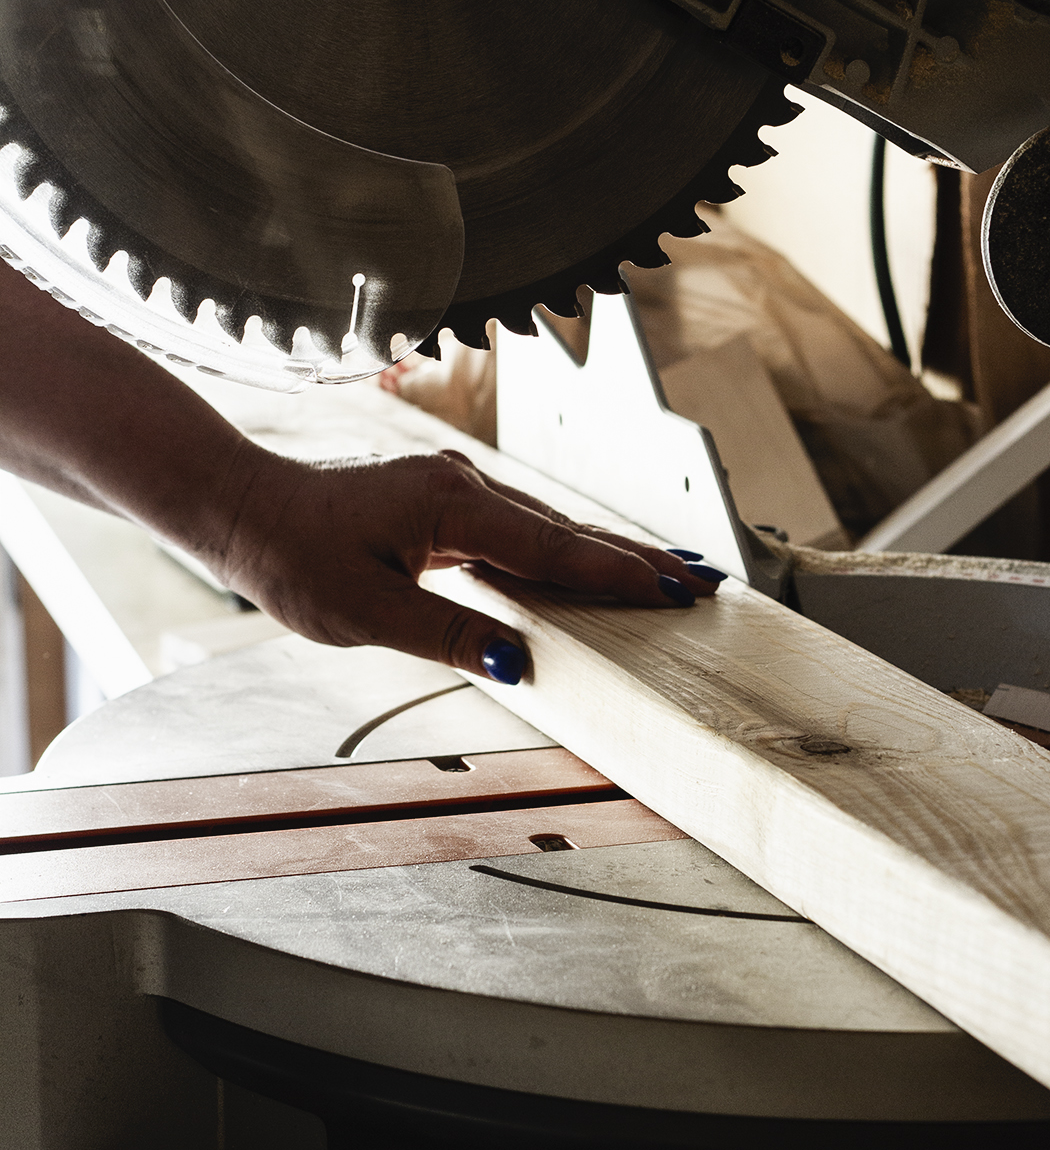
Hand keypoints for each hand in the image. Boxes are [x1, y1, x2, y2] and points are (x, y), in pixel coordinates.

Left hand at [214, 445, 719, 680]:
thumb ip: (447, 634)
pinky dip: (569, 545)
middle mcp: (463, 488)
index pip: (553, 547)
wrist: (244, 504)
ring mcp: (455, 489)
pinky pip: (523, 526)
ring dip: (610, 551)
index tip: (677, 591)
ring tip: (672, 574)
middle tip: (705, 584)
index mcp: (450, 508)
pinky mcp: (445, 500)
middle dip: (638, 559)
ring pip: (549, 525)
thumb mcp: (362, 612)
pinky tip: (593, 560)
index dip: (618, 573)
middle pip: (568, 530)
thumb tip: (520, 662)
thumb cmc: (292, 555)